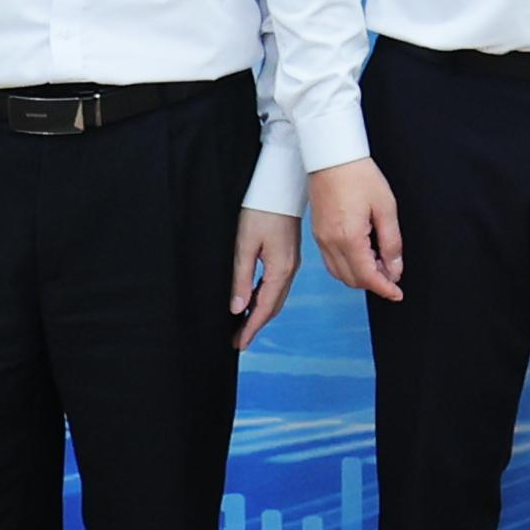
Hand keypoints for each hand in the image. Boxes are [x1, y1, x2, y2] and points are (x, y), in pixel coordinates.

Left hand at [228, 209, 301, 350]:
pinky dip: (266, 299)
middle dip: (256, 325)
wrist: (279, 186)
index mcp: (280, 269)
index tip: (239, 344)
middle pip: (273, 306)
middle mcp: (289, 270)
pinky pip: (278, 285)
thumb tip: (238, 308)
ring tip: (244, 326)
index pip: (264, 308)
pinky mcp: (287, 256)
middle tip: (239, 341)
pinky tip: (255, 301)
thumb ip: (241, 278)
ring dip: (261, 314)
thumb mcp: (244, 245)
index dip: (251, 328)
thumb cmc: (260, 211)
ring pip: (276, 297)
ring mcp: (291, 263)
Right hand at [306, 157, 405, 301]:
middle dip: (373, 283)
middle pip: (352, 279)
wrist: (331, 156)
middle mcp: (330, 243)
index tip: (397, 293)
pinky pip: (331, 261)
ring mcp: (321, 239)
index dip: (384, 289)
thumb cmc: (359, 175)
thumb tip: (394, 268)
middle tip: (392, 276)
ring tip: (380, 265)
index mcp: (348, 237)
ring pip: (339, 273)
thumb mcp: (386, 207)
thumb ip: (391, 242)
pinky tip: (363, 256)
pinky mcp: (317, 233)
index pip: (367, 276)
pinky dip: (348, 266)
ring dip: (360, 276)